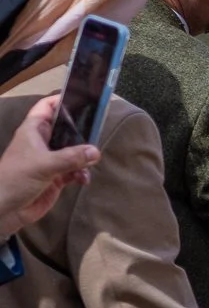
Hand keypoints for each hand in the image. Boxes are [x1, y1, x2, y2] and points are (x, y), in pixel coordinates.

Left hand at [0, 96, 96, 237]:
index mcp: (33, 131)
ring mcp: (50, 160)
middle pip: (65, 129)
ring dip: (84, 157)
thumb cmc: (16, 178)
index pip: (47, 108)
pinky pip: (74, 170)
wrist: (5, 209)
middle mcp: (42, 142)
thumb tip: (96, 151)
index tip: (83, 98)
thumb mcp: (43, 164)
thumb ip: (71, 158)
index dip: (62, 101)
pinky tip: (83, 180)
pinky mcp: (56, 178)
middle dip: (81, 131)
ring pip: (73, 151)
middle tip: (99, 130)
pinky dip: (81, 174)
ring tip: (91, 162)